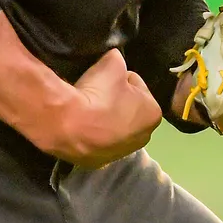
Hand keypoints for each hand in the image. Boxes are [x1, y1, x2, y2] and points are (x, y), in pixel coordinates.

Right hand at [47, 49, 162, 169]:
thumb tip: (114, 58)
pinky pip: (97, 140)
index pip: (137, 85)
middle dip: (116, 100)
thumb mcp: (112, 62)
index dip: (121, 78)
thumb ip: (118, 59)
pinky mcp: (98, 163)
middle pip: (128, 109)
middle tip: (98, 91)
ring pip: (114, 126)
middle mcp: (143, 138)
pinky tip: (81, 123)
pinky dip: (91, 132)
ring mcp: (120, 154)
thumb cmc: (99, 94)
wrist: (70, 125)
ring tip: (87, 107)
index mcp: (153, 114)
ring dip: (104, 117)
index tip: (108, 78)